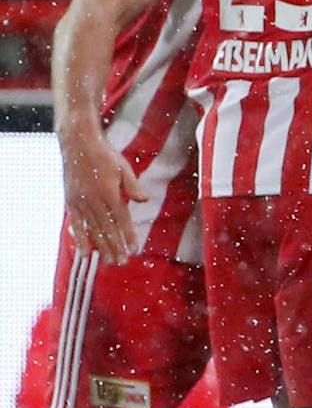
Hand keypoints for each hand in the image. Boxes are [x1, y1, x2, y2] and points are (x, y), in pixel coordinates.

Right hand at [59, 125, 145, 264]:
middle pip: (107, 229)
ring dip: (101, 247)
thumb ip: (133, 186)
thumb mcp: (123, 167)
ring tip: (109, 262)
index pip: (122, 220)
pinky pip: (76, 225)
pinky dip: (80, 239)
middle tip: (122, 263)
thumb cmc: (105, 155)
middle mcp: (94, 200)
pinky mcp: (71, 202)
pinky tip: (85, 252)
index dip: (128, 236)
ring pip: (92, 230)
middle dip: (116, 248)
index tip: (134, 250)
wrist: (78, 144)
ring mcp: (81, 202)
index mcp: (109, 193)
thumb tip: (144, 200)